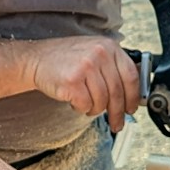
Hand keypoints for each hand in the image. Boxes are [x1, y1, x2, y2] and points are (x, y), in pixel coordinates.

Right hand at [26, 36, 140, 121]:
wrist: (36, 58)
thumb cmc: (65, 59)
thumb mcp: (94, 53)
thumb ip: (113, 67)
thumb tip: (132, 93)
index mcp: (109, 46)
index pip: (131, 76)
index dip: (133, 96)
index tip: (131, 108)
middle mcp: (100, 54)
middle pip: (117, 92)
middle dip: (118, 113)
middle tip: (117, 123)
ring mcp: (86, 66)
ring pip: (102, 101)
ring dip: (95, 109)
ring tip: (86, 104)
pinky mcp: (72, 81)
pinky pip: (86, 105)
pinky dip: (81, 108)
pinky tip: (75, 100)